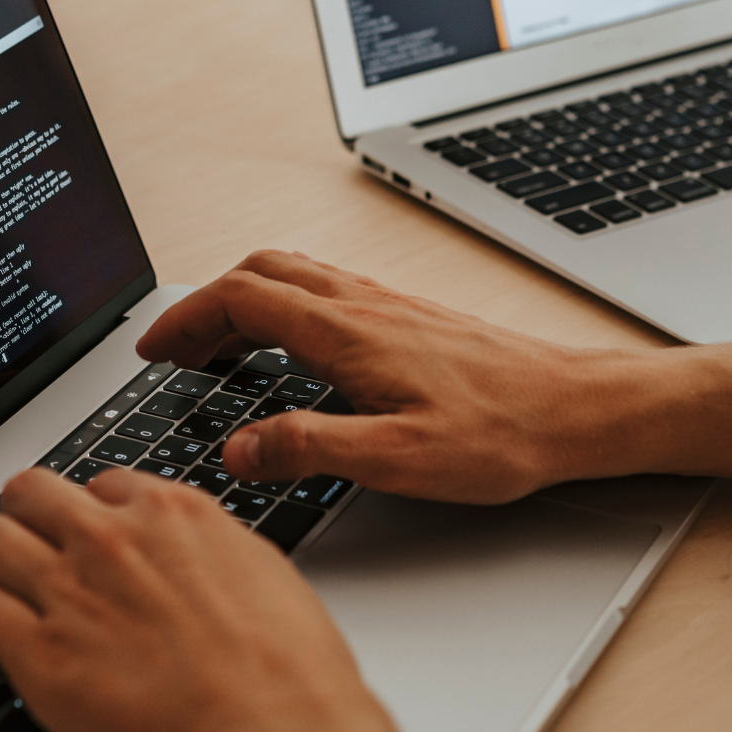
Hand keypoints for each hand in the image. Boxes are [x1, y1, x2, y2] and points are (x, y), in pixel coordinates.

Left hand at [0, 467, 421, 731]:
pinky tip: (11, 648)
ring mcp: (71, 591)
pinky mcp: (41, 654)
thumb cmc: (288, 676)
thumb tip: (186, 554)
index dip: (94, 516)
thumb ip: (206, 549)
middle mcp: (114, 540)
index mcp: (173, 514)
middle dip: (29, 521)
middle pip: (28, 492)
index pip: (101, 482)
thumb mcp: (261, 573)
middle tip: (36, 554)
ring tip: (11, 596)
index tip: (92, 540)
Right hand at [135, 251, 666, 503]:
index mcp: (349, 332)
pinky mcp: (408, 318)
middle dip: (205, 304)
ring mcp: (387, 306)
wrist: (577, 409)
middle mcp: (364, 305)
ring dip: (242, 301)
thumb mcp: (398, 459)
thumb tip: (239, 448)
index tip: (155, 350)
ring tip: (217, 349)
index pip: (241, 297)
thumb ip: (311, 447)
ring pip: (293, 276)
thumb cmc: (502, 434)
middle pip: (259, 273)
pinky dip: (282, 308)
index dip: (186, 319)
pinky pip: (324, 291)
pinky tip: (291, 348)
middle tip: (176, 350)